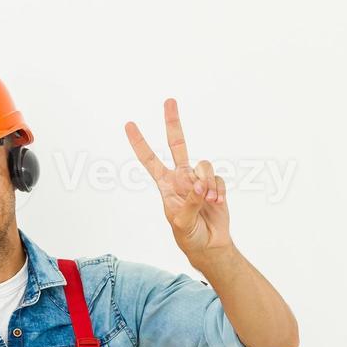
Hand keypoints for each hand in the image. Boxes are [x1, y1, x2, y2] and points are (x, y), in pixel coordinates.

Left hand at [125, 98, 231, 260]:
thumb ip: (189, 202)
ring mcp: (199, 180)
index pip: (150, 160)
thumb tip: (198, 185)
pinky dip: (218, 190)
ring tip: (208, 200)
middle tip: (169, 100)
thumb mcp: (181, 222)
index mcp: (166, 185)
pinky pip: (218, 178)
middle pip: (178, 144)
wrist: (210, 245)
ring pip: (203, 165)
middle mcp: (182, 178)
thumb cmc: (189, 236)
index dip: (140, 143)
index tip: (129, 125)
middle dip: (173, 123)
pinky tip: (216, 203)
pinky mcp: (216, 185)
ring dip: (207, 182)